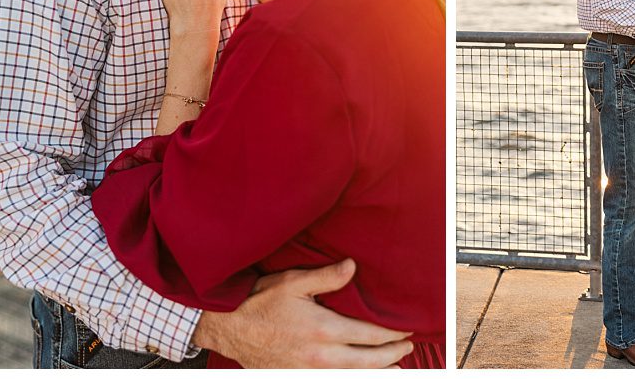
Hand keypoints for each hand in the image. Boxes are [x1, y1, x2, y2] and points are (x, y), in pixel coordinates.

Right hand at [192, 259, 413, 367]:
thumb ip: (326, 277)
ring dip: (376, 372)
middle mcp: (319, 356)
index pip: (369, 336)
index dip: (391, 335)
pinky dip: (350, 378)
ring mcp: (308, 371)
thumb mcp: (293, 282)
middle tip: (407, 349)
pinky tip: (359, 373)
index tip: (406, 331)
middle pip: (367, 362)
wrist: (227, 327)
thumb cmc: (259, 301)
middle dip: (391, 356)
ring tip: (394, 367)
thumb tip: (353, 267)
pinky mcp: (296, 377)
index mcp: (322, 329)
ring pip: (351, 377)